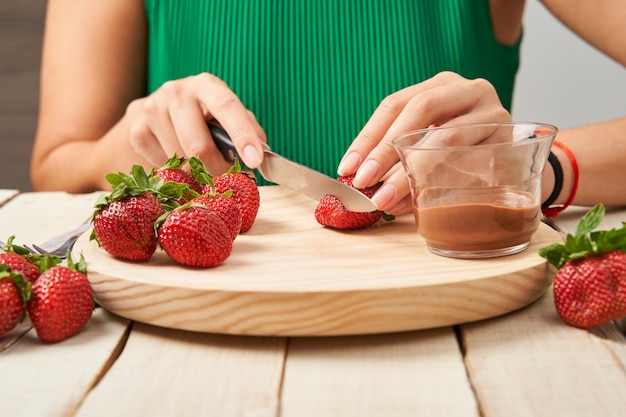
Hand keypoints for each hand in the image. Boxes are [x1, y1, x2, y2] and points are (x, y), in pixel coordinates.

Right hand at [125, 73, 266, 174]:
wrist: (156, 113)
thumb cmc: (202, 117)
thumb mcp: (227, 116)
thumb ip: (247, 129)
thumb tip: (263, 153)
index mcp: (207, 85)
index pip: (228, 107)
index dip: (243, 135)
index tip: (255, 160)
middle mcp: (177, 91)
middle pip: (199, 146)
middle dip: (215, 169)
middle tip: (223, 174)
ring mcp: (152, 108)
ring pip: (180, 160)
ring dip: (193, 170)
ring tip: (195, 159)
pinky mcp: (136, 129)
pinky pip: (161, 164)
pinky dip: (173, 169)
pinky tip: (174, 155)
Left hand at [337, 72, 511, 213]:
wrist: (516, 163)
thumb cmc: (463, 154)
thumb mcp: (429, 144)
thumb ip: (398, 157)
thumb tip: (361, 183)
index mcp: (439, 85)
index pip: (394, 104)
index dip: (367, 137)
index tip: (347, 168)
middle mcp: (468, 90)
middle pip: (419, 110)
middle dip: (386, 148)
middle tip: (365, 181)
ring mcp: (493, 112)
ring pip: (446, 137)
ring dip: (410, 171)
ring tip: (386, 198)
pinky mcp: (512, 142)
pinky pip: (472, 162)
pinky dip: (444, 183)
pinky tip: (422, 202)